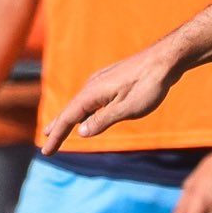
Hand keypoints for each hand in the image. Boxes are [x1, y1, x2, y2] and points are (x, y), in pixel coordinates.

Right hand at [40, 42, 179, 153]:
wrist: (165, 59)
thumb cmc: (149, 85)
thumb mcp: (127, 108)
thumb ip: (103, 120)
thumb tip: (81, 132)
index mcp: (92, 93)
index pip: (67, 119)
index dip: (56, 136)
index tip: (46, 153)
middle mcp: (92, 85)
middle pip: (70, 111)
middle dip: (57, 128)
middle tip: (46, 143)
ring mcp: (102, 81)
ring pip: (80, 104)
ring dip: (69, 119)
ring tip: (58, 131)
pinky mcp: (112, 81)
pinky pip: (91, 100)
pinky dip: (83, 111)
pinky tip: (86, 117)